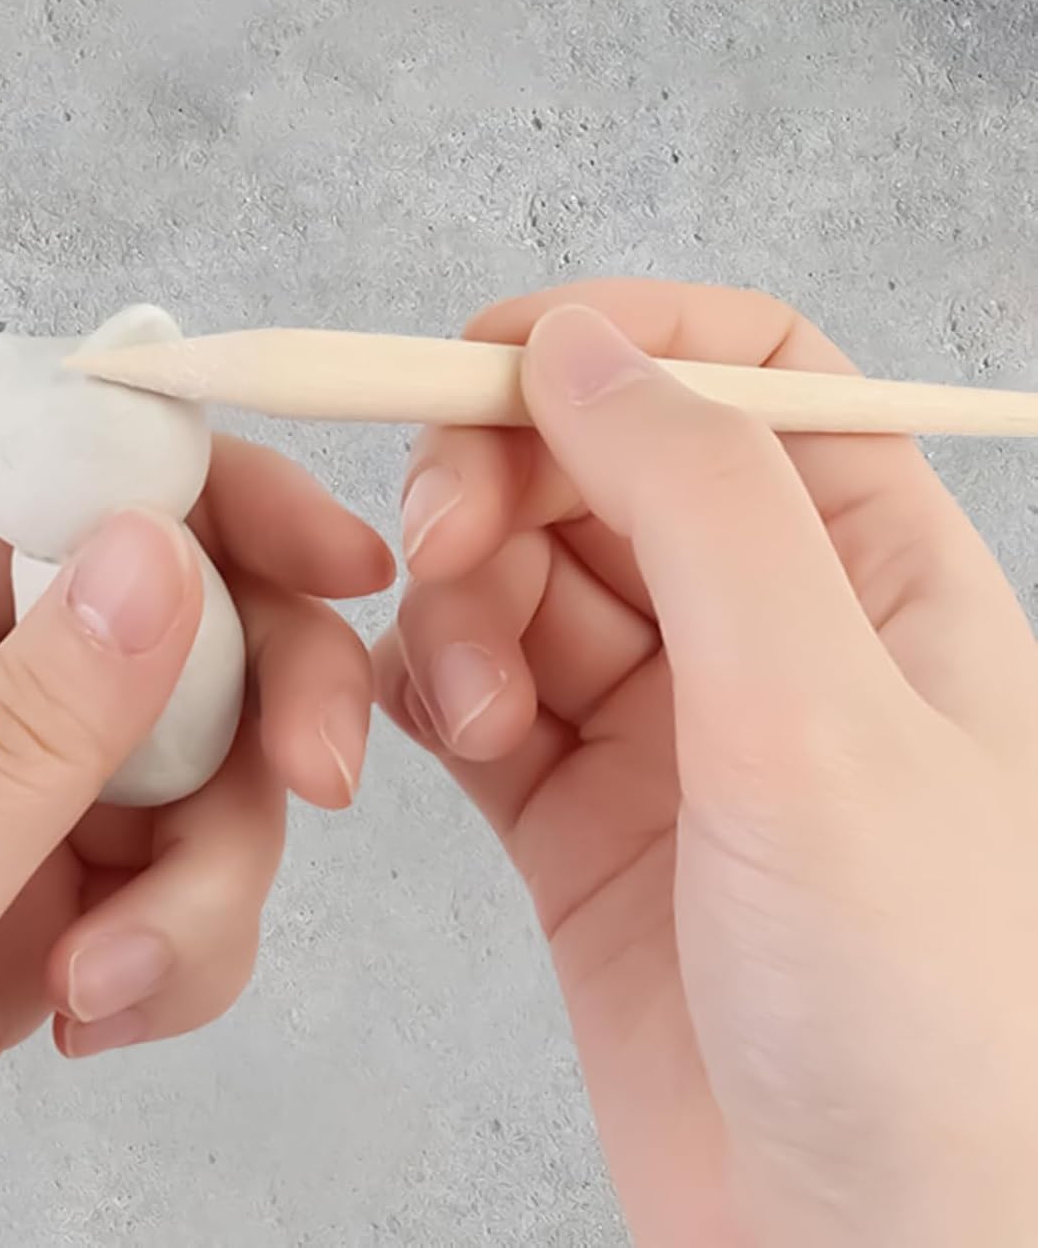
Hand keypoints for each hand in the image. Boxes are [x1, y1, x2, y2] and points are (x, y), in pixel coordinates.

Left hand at [0, 436, 391, 1247]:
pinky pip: (162, 881)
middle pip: (162, 631)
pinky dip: (175, 949)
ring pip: (185, 773)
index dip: (209, 499)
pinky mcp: (25, 908)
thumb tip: (161, 548)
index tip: (345, 570)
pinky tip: (100, 1025)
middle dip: (257, 711)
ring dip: (204, 880)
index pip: (56, 493)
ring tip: (116, 997)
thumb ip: (18, 739)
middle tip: (318, 790)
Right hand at [373, 280, 1037, 1247]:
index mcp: (870, 571)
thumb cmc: (932, 1023)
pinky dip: (428, 687)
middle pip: (596, 463)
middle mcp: (766, 630)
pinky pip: (470, 690)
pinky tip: (442, 734)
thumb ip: (699, 501)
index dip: (611, 339)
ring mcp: (665, 724)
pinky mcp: (577, 814)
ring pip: (516, 576)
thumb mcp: (820, 719)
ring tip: (472, 712)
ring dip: (457, 607)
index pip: (741, 369)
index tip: (489, 365)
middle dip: (497, 478)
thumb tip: (576, 344)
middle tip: (439, 545)